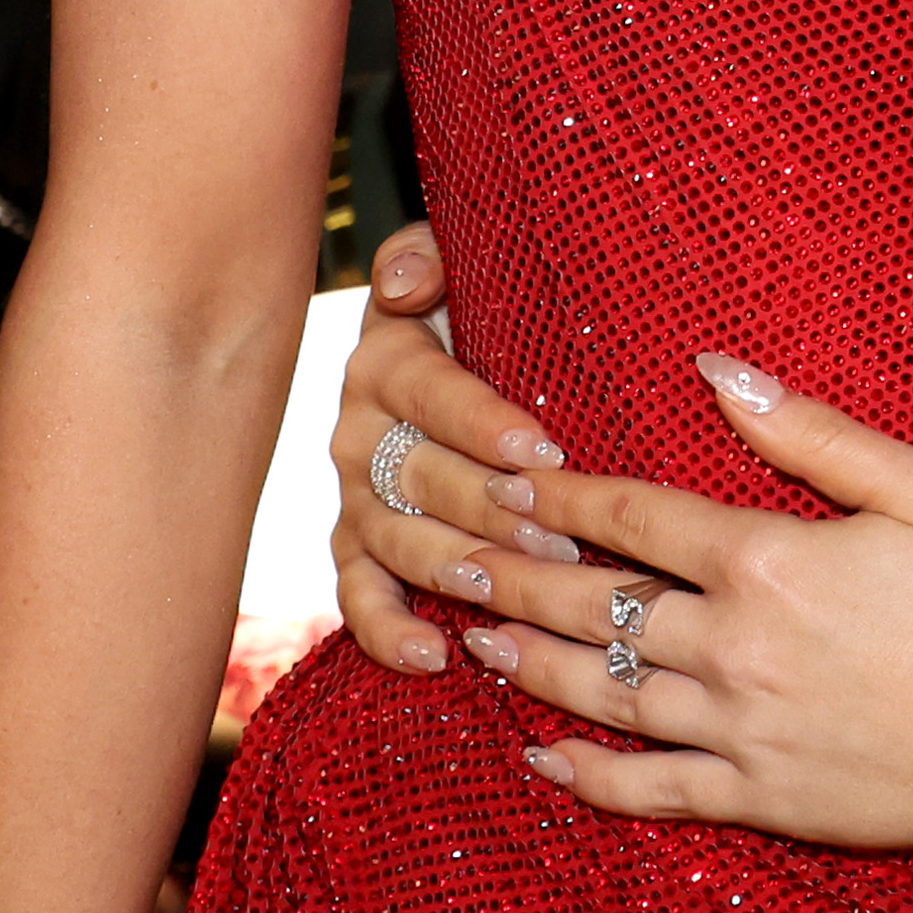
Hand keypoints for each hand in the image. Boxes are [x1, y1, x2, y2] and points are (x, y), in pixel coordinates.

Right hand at [324, 224, 572, 675]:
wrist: (452, 362)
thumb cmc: (479, 314)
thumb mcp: (463, 268)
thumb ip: (431, 257)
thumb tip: (409, 281)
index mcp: (388, 361)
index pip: (432, 394)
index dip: (485, 423)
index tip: (544, 451)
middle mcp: (359, 431)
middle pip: (421, 478)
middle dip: (490, 512)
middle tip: (557, 540)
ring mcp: (356, 498)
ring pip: (398, 540)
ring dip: (456, 568)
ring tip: (512, 591)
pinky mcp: (355, 552)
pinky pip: (358, 597)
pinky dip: (388, 632)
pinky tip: (434, 655)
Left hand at [497, 358, 912, 856]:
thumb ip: (810, 432)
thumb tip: (718, 373)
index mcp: (768, 561)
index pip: (633, 518)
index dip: (561, 497)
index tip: (507, 480)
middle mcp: (733, 648)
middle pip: (594, 607)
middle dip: (515, 579)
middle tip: (452, 560)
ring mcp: (738, 731)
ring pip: (602, 696)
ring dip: (530, 667)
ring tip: (476, 644)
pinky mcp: (757, 799)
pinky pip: (648, 790)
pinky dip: (587, 777)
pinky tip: (544, 759)